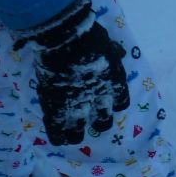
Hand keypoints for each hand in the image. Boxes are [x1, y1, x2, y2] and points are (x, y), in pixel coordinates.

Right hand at [14, 0, 129, 145]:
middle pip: (103, 118)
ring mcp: (76, 101)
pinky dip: (58, 135)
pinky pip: (57, 125)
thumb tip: (120, 52)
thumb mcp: (109, 44)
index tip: (110, 106)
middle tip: (93, 123)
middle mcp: (99, 96)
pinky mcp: (55, 103)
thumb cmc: (89, 36)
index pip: (120, 102)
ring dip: (77, 133)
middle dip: (99, 122)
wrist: (66, 37)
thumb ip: (114, 52)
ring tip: (74, 137)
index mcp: (114, 82)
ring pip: (79, 127)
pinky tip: (59, 141)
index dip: (115, 105)